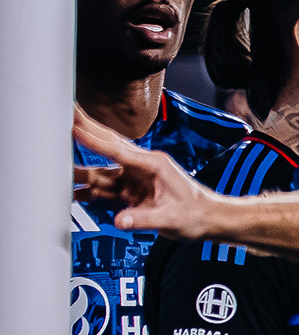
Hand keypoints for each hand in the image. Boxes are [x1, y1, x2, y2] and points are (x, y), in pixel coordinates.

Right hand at [70, 110, 230, 236]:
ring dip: (79, 169)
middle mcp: (142, 166)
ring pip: (100, 170)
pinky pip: (105, 188)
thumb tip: (120, 220)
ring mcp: (135, 178)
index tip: (73, 127)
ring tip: (54, 161)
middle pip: (106, 147)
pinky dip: (88, 189)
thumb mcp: (172, 219)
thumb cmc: (197, 215)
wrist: (209, 220)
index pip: (117, 150)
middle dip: (83, 132)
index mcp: (153, 164)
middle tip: (61, 114)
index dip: (93, 140)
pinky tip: (71, 190)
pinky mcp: (131, 191)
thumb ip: (144, 219)